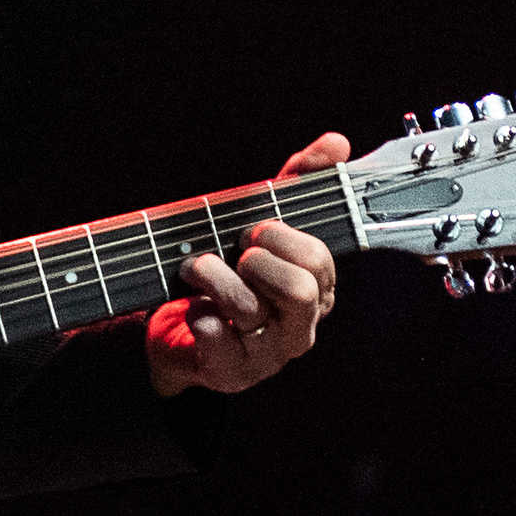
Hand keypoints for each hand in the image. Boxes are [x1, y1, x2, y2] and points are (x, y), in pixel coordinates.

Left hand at [148, 133, 351, 397]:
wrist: (179, 329)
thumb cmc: (230, 272)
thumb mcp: (261, 221)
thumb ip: (298, 181)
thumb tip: (336, 142)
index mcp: (316, 290)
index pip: (320, 261)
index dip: (283, 238)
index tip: (254, 229)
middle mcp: (300, 325)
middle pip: (301, 292)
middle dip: (259, 260)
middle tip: (234, 250)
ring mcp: (268, 354)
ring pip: (252, 312)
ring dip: (214, 278)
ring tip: (194, 267)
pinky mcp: (232, 374)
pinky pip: (220, 345)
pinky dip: (200, 318)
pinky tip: (193, 308)